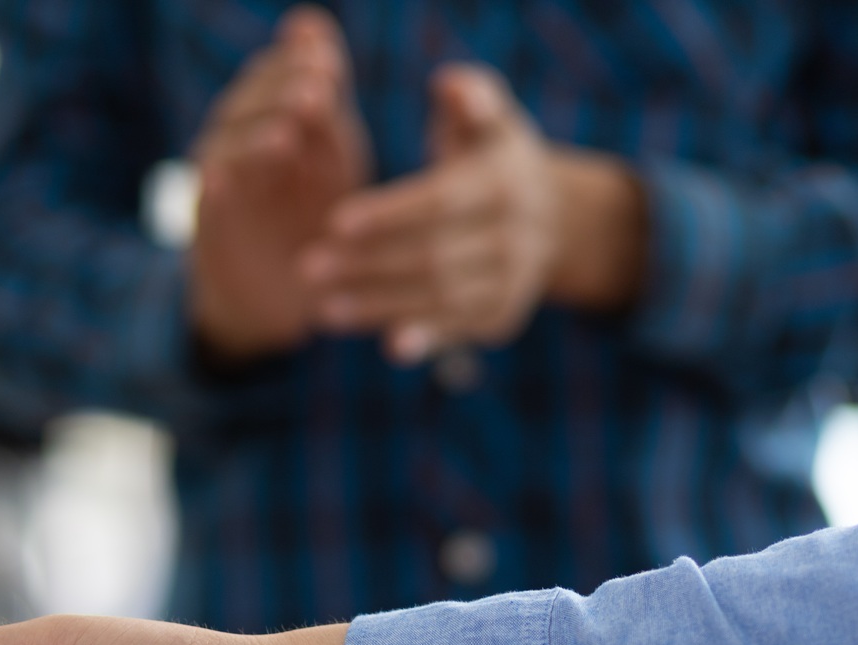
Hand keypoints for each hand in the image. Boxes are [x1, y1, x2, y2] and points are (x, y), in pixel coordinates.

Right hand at [188, 5, 369, 362]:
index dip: (298, 65)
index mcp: (274, 115)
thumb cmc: (315, 219)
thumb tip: (306, 20)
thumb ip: (325, 101)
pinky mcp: (205, 220)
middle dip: (280, 95)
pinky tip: (222, 182)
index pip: (277, 74)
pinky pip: (204, 199)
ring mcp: (219, 178)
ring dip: (252, 139)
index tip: (329, 64)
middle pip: (247, 103)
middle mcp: (240, 138)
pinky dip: (211, 189)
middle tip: (315, 93)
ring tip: (286, 138)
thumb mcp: (332, 156)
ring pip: (224, 146)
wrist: (285, 295)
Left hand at [301, 63, 644, 363]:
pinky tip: (388, 348)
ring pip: (439, 300)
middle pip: (431, 258)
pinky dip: (426, 341)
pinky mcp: (503, 316)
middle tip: (307, 267)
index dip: (387, 215)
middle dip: (366, 265)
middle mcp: (514, 238)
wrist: (549, 213)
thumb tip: (446, 83)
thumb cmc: (490, 155)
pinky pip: (459, 331)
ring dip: (379, 308)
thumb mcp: (488, 116)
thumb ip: (469, 94)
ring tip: (322, 309)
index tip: (334, 222)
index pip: (438, 203)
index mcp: (503, 184)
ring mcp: (511, 282)